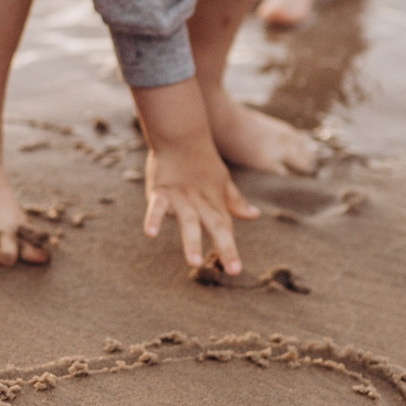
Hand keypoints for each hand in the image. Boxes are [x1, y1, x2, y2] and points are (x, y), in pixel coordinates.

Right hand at [141, 136, 259, 275]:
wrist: (181, 135)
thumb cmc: (202, 161)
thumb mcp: (223, 181)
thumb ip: (235, 201)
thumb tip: (254, 215)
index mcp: (215, 202)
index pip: (225, 229)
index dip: (230, 250)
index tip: (235, 271)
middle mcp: (200, 202)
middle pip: (215, 226)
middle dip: (224, 248)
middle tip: (232, 271)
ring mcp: (180, 197)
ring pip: (188, 221)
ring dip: (192, 241)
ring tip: (193, 263)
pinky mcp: (161, 191)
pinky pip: (157, 207)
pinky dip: (154, 219)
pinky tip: (151, 233)